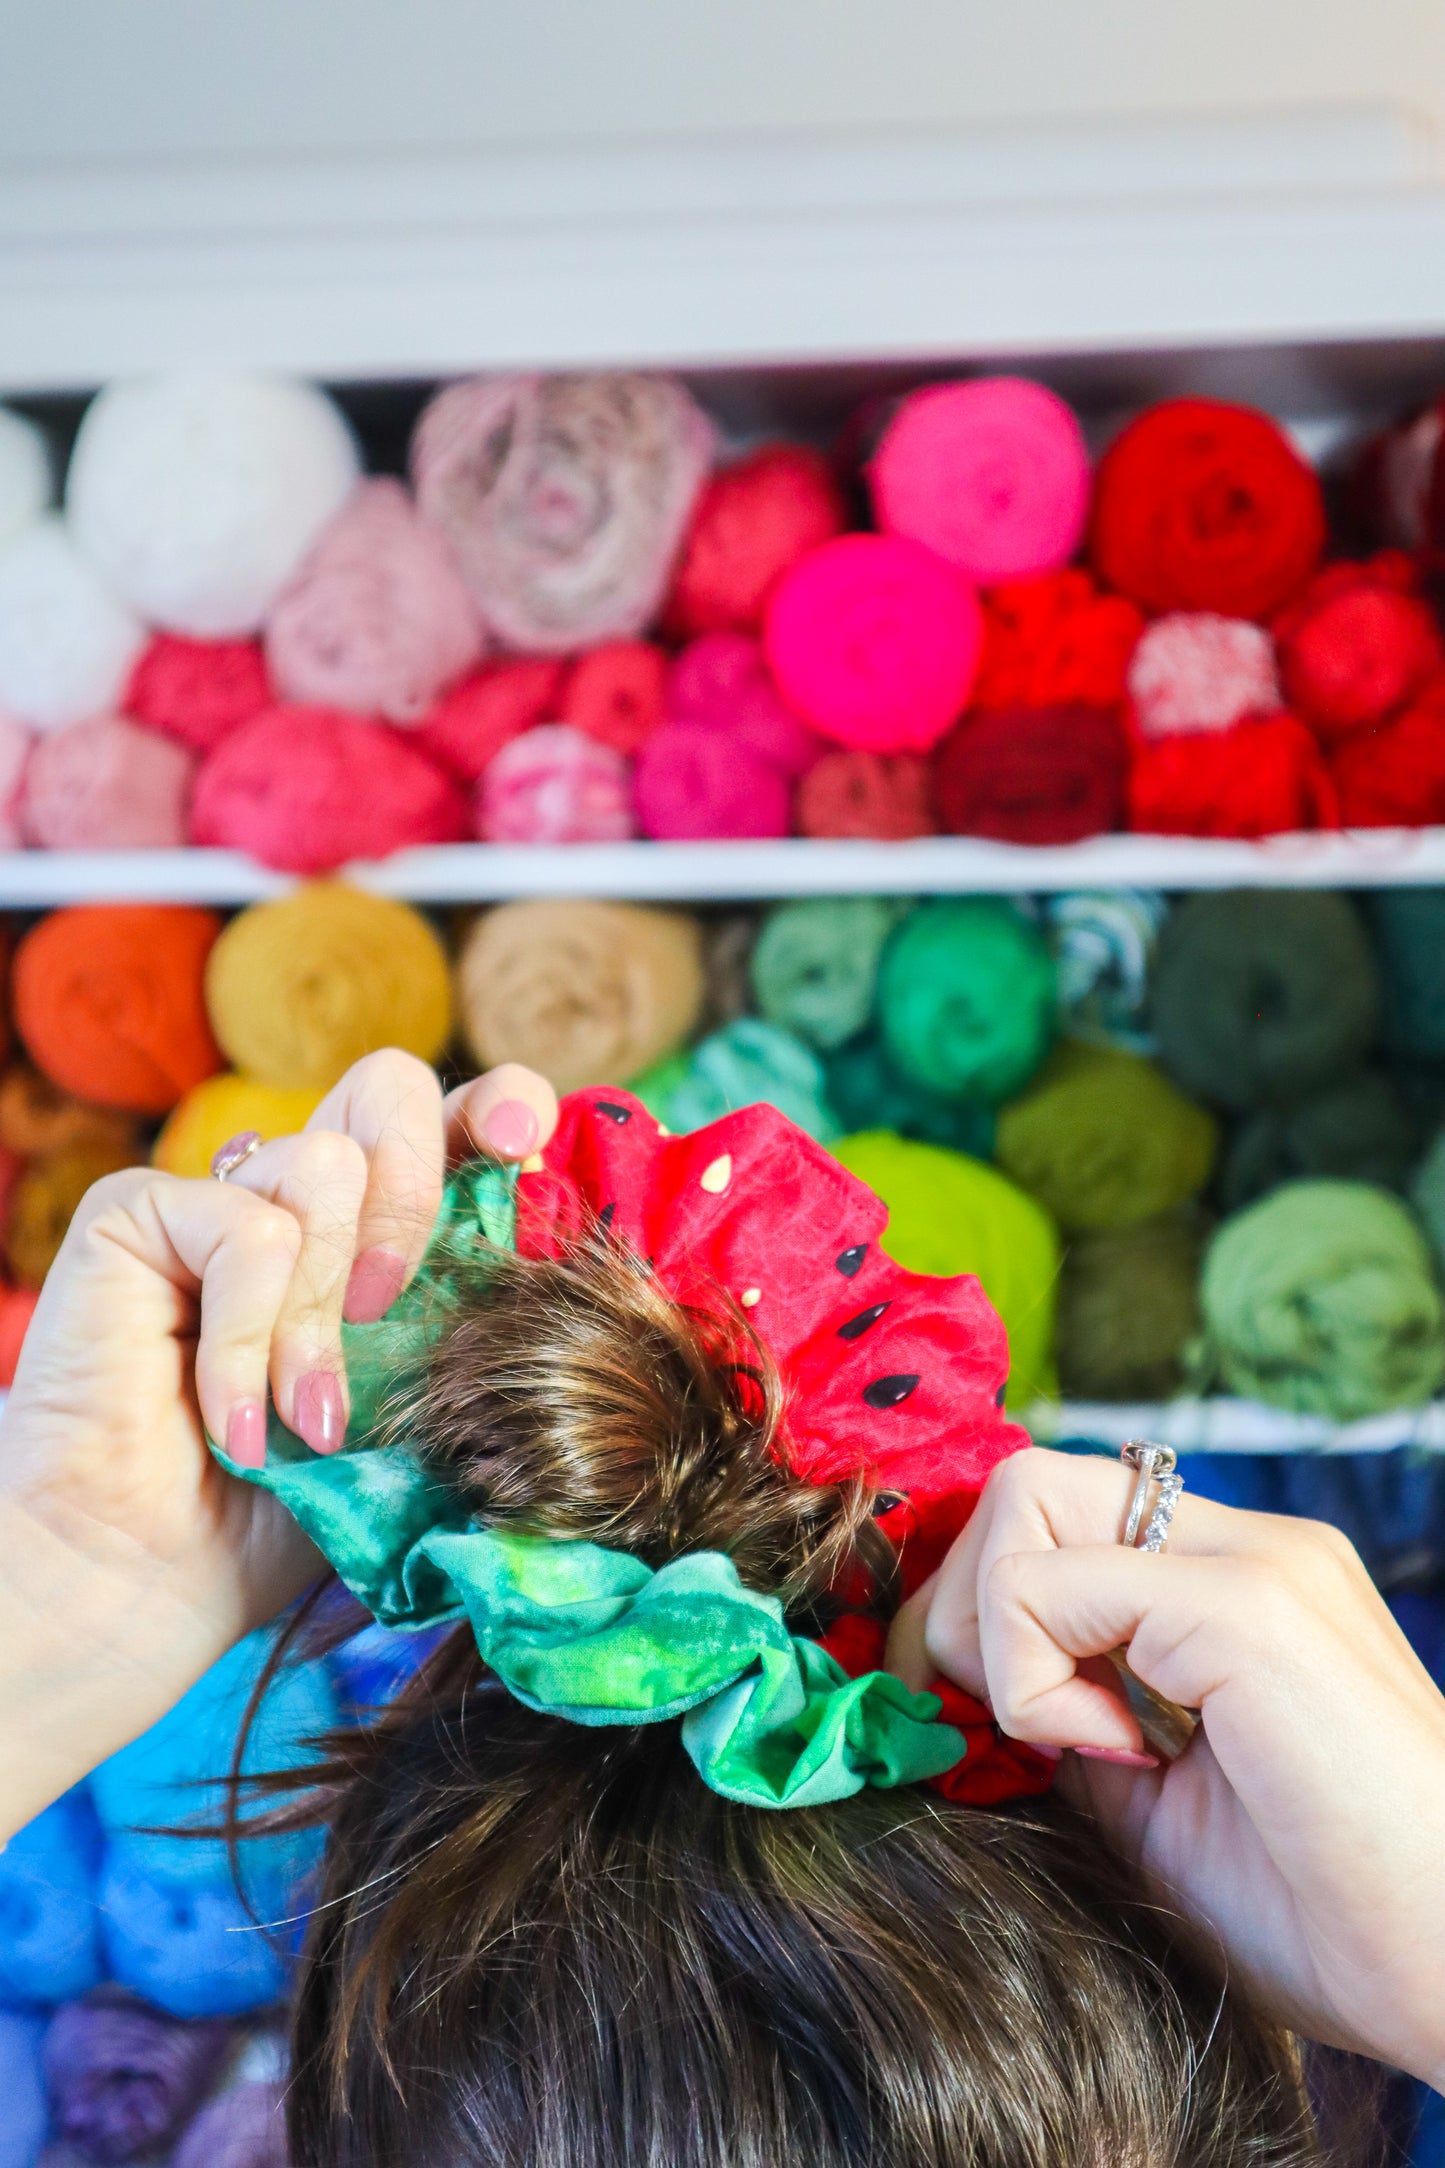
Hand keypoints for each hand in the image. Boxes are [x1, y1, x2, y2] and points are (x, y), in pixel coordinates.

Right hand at [0, 1052, 556, 1838]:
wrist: (149, 1585)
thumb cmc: (288, 1517)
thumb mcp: (419, 1426)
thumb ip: (479, 1347)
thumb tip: (587, 1317)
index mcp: (386, 1231)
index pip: (459, 1121)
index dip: (501, 1104)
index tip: (525, 1143)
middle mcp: (306, 1196)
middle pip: (391, 1082)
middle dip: (417, 1184)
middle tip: (392, 1304)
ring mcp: (221, 1196)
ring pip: (325, 1163)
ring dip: (326, 1314)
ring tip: (313, 1419)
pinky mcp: (139, 1215)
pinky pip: (245, 1225)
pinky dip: (254, 1335)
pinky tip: (239, 1425)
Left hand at [887, 1446, 1444, 2089]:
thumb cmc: (1329, 1917)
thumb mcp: (1156, 1806)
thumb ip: (1075, 1722)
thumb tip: (965, 1690)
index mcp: (1234, 1581)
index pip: (1058, 1517)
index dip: (983, 1609)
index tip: (990, 1725)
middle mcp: (1249, 1544)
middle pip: (1025, 1485)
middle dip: (964, 1604)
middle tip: (1011, 1730)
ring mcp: (1255, 1561)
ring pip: (1023, 1498)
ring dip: (998, 1635)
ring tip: (1084, 1745)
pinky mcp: (1247, 1606)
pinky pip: (1044, 1585)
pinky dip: (1031, 1681)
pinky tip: (1126, 1760)